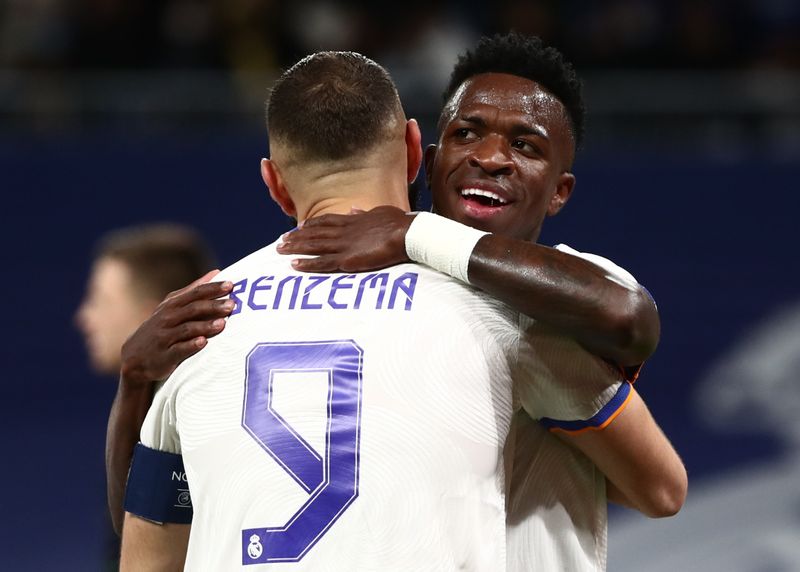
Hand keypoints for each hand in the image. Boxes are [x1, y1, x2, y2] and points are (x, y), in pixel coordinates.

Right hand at [119, 270, 234, 386]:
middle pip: (193, 309)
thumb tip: (216, 272)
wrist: (135, 356)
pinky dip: (190, 346)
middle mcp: (168, 318)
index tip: (230, 284)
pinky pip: (178, 350)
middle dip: (213, 306)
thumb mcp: (172, 306)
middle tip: (232, 304)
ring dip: (205, 326)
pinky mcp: (164, 356)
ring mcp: (165, 337)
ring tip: (223, 324)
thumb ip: (194, 290)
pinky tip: (203, 342)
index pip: (195, 293)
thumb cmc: (161, 327)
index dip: (212, 288)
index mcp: (172, 305)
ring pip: (187, 329)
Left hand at [276, 205, 414, 272]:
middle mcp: (343, 231)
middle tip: (281, 241)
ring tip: (280, 250)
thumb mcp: (379, 212)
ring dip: (295, 248)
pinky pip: (322, 263)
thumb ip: (364, 213)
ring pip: (313, 246)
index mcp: (352, 220)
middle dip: (296, 237)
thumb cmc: (398, 223)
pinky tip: (294, 265)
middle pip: (314, 233)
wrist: (406, 233)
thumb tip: (353, 210)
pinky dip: (307, 264)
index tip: (298, 227)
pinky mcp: (347, 259)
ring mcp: (344, 245)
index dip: (310, 224)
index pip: (325, 221)